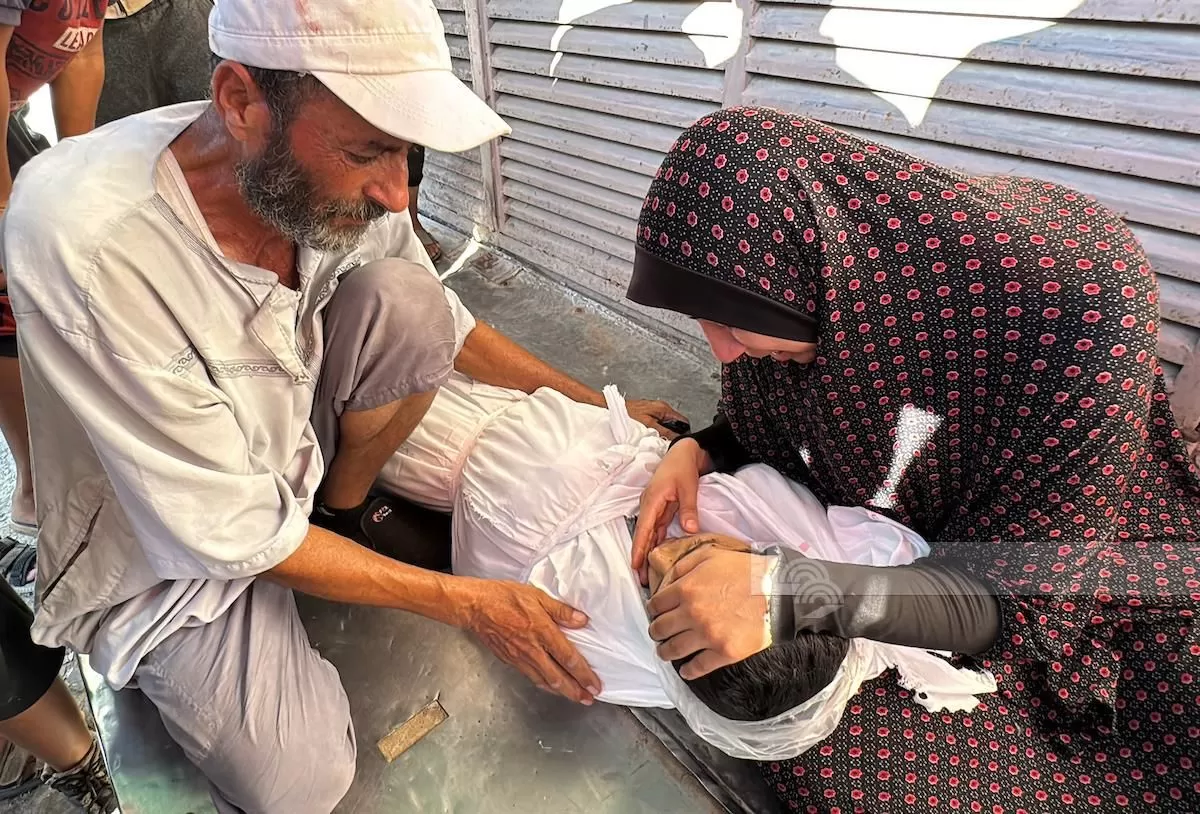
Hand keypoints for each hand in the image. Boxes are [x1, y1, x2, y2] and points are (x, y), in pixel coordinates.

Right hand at [457, 578, 601, 703]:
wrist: (475, 607)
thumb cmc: (503, 597)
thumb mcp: (536, 595)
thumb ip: (561, 610)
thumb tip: (581, 620)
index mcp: (542, 631)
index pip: (568, 658)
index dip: (584, 674)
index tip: (595, 684)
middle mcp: (532, 649)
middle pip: (558, 677)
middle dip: (576, 691)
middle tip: (590, 698)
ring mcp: (520, 658)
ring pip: (545, 682)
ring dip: (562, 692)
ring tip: (576, 697)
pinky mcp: (511, 661)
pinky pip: (531, 678)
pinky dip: (545, 686)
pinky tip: (550, 687)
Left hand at [626, 399, 688, 438]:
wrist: (611, 408)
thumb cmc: (627, 414)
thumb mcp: (649, 426)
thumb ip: (664, 432)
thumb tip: (676, 439)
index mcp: (664, 409)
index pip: (684, 421)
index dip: (684, 433)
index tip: (680, 443)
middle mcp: (661, 408)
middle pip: (675, 424)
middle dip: (673, 434)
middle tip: (666, 444)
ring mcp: (654, 410)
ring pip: (666, 425)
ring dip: (663, 434)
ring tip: (656, 441)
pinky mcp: (647, 414)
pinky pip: (657, 424)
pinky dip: (655, 431)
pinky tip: (648, 437)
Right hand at [631, 439, 706, 582]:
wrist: (683, 453)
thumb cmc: (682, 467)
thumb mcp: (688, 487)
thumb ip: (688, 509)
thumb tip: (690, 530)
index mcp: (652, 501)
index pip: (643, 529)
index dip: (639, 549)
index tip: (635, 566)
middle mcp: (649, 506)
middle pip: (643, 536)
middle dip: (640, 557)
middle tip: (641, 580)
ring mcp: (654, 508)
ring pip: (649, 535)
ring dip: (647, 553)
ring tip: (647, 574)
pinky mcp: (660, 510)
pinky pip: (656, 530)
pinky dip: (655, 543)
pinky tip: (657, 557)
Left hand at [647, 542, 773, 678]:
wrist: (778, 590)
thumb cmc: (746, 571)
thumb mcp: (710, 555)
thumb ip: (683, 565)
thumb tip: (665, 578)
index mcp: (686, 589)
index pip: (655, 605)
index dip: (653, 609)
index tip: (656, 613)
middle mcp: (692, 614)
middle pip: (659, 629)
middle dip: (656, 631)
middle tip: (658, 633)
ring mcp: (707, 635)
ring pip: (673, 650)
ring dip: (665, 652)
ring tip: (665, 652)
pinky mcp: (724, 652)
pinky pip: (698, 667)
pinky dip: (688, 671)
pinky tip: (686, 670)